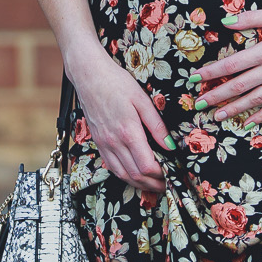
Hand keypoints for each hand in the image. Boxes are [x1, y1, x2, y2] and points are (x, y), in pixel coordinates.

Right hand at [71, 46, 173, 197]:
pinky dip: (125, 175)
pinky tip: (135, 174)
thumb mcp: (142, 99)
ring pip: (122, 175)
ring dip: (139, 184)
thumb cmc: (116, 83)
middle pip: (136, 175)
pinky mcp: (98, 143)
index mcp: (128, 132)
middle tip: (167, 185)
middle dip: (153, 184)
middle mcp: (114, 143)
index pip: (147, 166)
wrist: (88, 76)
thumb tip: (170, 145)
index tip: (172, 173)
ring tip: (154, 185)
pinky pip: (112, 167)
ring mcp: (104, 144)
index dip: (161, 175)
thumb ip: (157, 125)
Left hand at [193, 5, 261, 127]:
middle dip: (217, 96)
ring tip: (217, 116)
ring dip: (235, 109)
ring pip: (256, 99)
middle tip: (198, 104)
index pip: (232, 65)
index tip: (194, 78)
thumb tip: (224, 22)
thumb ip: (249, 19)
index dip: (211, 73)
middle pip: (239, 86)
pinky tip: (248, 123)